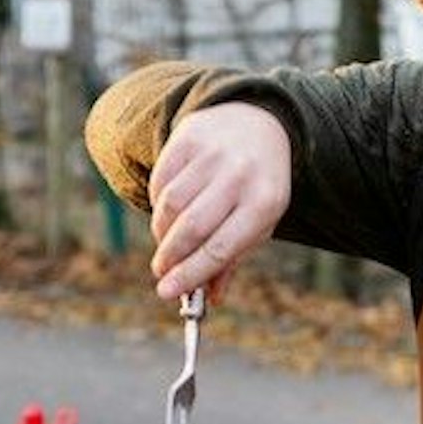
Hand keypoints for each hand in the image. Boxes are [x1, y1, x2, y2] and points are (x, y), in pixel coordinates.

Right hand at [146, 103, 292, 301]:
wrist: (257, 124)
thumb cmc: (256, 187)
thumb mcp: (258, 223)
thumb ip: (232, 259)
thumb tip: (209, 299)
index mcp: (264, 203)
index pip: (220, 248)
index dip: (190, 273)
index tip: (166, 292)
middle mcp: (239, 176)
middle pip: (192, 228)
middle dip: (170, 257)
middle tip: (161, 271)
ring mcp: (213, 154)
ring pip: (171, 205)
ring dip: (162, 233)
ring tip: (167, 242)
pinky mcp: (188, 138)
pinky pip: (161, 181)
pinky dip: (158, 204)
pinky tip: (168, 212)